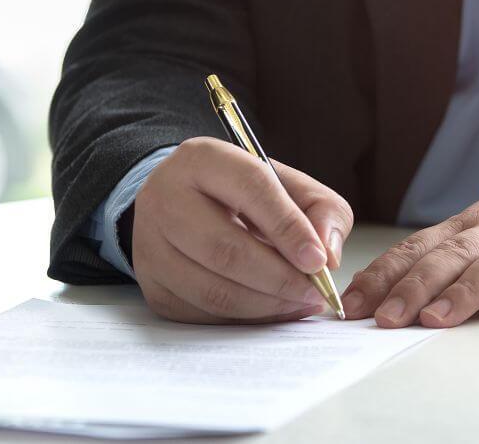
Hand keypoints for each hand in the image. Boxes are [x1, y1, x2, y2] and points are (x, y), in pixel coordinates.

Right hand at [132, 137, 353, 323]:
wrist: (184, 204)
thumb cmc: (243, 195)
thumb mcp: (288, 184)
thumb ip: (321, 209)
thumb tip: (328, 255)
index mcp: (203, 158)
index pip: (250, 188)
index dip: (288, 228)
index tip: (318, 261)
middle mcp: (166, 197)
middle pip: (225, 249)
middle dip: (280, 278)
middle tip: (315, 292)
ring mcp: (151, 244)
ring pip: (212, 290)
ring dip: (266, 305)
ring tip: (300, 303)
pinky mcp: (151, 285)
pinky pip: (202, 314)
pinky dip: (244, 319)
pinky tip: (271, 310)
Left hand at [342, 177, 478, 327]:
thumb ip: (447, 258)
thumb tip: (384, 292)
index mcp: (477, 225)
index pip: (422, 247)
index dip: (385, 275)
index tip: (352, 305)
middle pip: (456, 254)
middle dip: (417, 285)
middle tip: (386, 318)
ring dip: (471, 290)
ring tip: (441, 319)